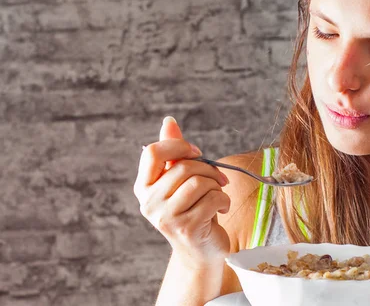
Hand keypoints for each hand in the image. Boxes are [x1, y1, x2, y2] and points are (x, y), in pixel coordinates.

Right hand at [133, 116, 231, 268]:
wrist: (201, 250)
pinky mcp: (186, 228)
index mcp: (144, 187)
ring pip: (199, 182)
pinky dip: (224, 200)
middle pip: (183, 166)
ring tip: (218, 195)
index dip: (179, 146)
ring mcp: (165, 217)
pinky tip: (222, 209)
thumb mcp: (182, 180)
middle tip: (219, 179)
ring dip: (217, 186)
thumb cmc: (193, 210)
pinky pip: (212, 199)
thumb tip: (168, 121)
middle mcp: (149, 203)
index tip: (197, 153)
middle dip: (208, 169)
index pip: (152, 152)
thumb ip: (174, 152)